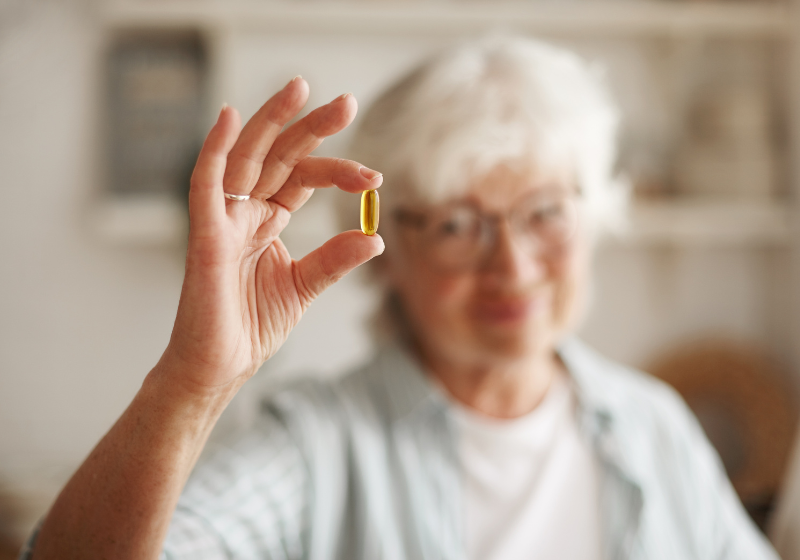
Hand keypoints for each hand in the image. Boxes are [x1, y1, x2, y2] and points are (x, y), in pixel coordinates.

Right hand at [161, 78, 383, 392]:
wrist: (222, 366)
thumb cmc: (251, 326)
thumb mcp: (304, 286)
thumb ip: (335, 259)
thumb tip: (374, 237)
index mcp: (267, 221)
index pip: (302, 178)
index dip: (337, 170)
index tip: (375, 179)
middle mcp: (245, 212)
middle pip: (279, 156)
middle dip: (311, 128)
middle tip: (347, 103)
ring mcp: (223, 219)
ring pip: (246, 157)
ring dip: (272, 121)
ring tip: (301, 88)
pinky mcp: (204, 235)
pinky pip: (205, 183)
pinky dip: (214, 149)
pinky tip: (230, 116)